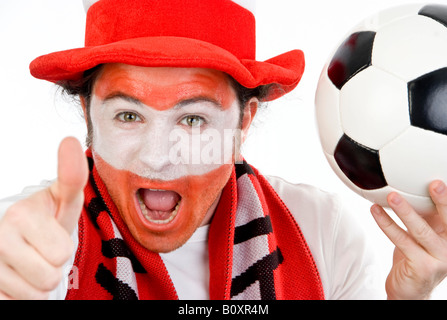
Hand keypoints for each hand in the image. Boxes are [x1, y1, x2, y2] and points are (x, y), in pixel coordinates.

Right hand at [0, 137, 87, 299]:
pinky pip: (17, 303)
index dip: (61, 249)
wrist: (20, 243)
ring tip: (32, 265)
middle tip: (44, 253)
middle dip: (54, 268)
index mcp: (20, 215)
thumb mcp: (63, 202)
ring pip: (35, 295)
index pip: (60, 254)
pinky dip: (22, 297)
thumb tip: (70, 139)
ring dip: (39, 285)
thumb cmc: (47, 222)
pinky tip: (16, 279)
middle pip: (50, 277)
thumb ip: (71, 177)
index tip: (50, 239)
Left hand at [371, 181, 446, 299]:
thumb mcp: (423, 235)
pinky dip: (386, 224)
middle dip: (441, 201)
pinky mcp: (421, 267)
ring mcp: (437, 259)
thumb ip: (423, 216)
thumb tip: (407, 187)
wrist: (410, 290)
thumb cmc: (416, 257)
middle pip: (446, 220)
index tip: (439, 181)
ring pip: (420, 230)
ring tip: (391, 196)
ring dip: (405, 211)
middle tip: (433, 184)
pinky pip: (401, 241)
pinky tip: (375, 211)